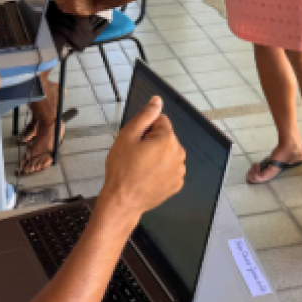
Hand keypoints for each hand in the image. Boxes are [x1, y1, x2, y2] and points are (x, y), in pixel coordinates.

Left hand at [53, 0, 98, 16]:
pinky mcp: (73, 10)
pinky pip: (65, 10)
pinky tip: (68, 8)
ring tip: (66, 4)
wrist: (92, 4)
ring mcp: (72, 3)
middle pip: (58, 0)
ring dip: (61, 5)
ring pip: (61, 6)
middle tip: (60, 1)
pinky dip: (65, 9)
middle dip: (58, 1)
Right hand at [101, 97, 185, 218]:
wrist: (123, 201)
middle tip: (136, 155)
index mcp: (168, 140)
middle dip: (152, 142)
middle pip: (166, 137)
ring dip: (157, 156)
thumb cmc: (122, 170)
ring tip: (140, 167)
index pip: (161, 121)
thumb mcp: (127, 136)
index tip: (136, 142)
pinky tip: (147, 177)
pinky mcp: (177, 184)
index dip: (145, 129)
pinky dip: (161, 170)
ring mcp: (179, 171)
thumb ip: (145, 116)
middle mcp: (179, 154)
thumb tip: (157, 101)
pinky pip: (170, 169)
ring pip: (168, 153)